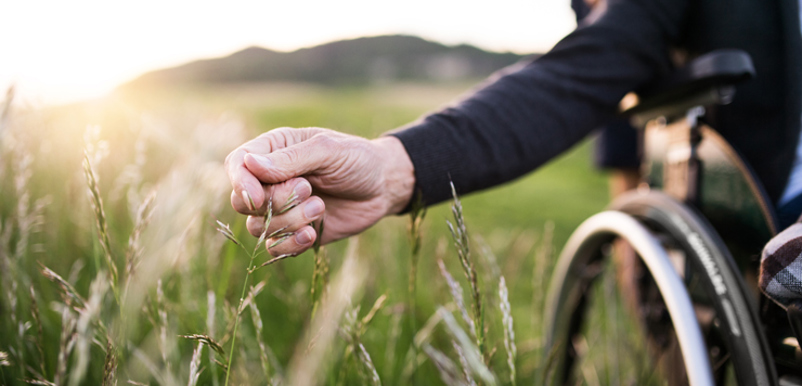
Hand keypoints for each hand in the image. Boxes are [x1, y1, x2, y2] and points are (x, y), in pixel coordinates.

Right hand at [225, 127, 414, 256]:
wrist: (384, 187)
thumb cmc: (357, 159)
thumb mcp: (328, 150)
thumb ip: (291, 159)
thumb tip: (250, 164)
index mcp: (274, 150)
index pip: (237, 164)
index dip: (240, 183)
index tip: (258, 198)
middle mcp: (271, 180)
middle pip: (242, 201)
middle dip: (274, 202)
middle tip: (307, 189)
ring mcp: (281, 208)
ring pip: (258, 227)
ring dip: (288, 221)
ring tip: (320, 207)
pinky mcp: (294, 232)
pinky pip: (275, 248)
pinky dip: (291, 244)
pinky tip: (311, 234)